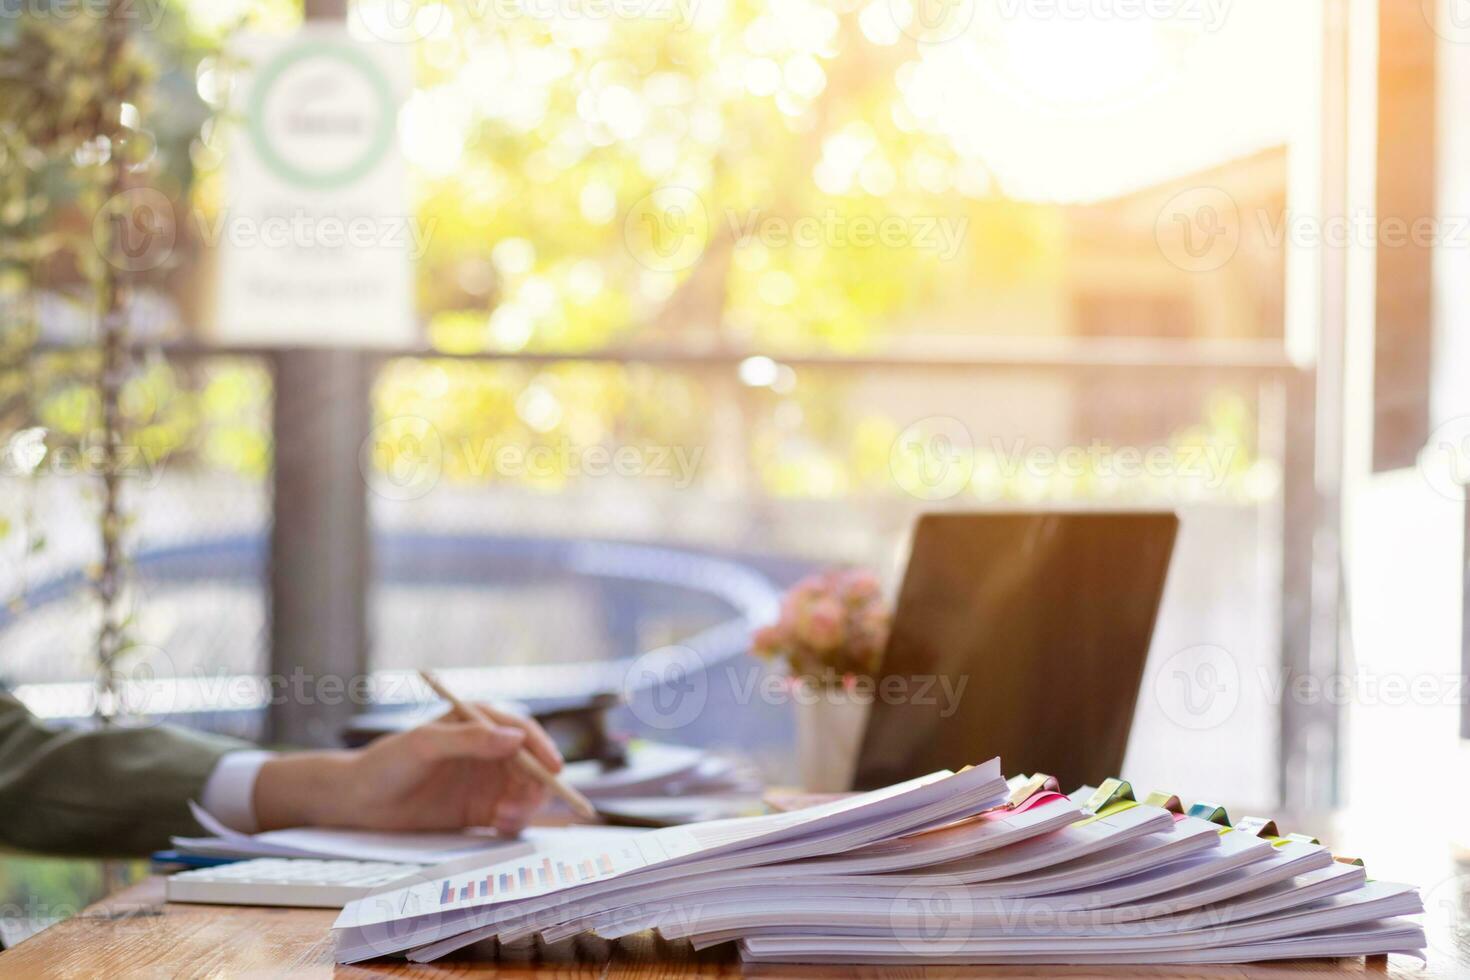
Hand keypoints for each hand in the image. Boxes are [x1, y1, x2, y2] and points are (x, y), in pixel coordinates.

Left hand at [253, 707, 563, 835]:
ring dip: (525, 806)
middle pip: (532, 764)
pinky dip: (514, 821)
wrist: (358, 802)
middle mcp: (488, 750)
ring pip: (526, 792)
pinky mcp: (480, 809)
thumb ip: (471, 739)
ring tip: (503, 818)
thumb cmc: (386, 763)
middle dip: (536, 785)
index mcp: (478, 722)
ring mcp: (486, 780)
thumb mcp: (425, 743)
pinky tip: (498, 825)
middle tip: (520, 804)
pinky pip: (511, 815)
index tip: (553, 769)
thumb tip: (516, 738)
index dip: (542, 749)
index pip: (522, 731)